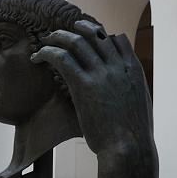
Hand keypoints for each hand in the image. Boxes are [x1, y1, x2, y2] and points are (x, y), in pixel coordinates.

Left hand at [30, 20, 153, 155]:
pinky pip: (62, 58)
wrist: (129, 148)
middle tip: (62, 34)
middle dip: (77, 29)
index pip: (117, 39)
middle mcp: (118, 66)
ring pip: (77, 42)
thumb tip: (123, 92)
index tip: (86, 38)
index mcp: (133, 70)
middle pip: (95, 35)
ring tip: (46, 41)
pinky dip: (48, 52)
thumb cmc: (132, 134)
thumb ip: (129, 90)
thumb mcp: (139, 104)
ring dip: (58, 38)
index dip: (100, 36)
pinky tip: (38, 56)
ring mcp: (102, 74)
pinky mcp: (84, 85)